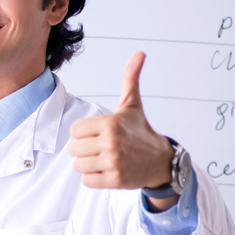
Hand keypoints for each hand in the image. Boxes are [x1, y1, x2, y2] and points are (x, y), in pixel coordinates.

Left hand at [69, 52, 174, 198]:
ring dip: (89, 165)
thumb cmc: (140, 132)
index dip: (85, 133)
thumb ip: (130, 79)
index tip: (100, 133)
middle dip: (86, 150)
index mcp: (110, 123)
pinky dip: (94, 178)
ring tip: (105, 159)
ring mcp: (113, 163)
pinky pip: (87, 181)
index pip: (75, 130)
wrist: (161, 161)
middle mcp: (111, 143)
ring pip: (78, 166)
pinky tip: (108, 171)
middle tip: (103, 148)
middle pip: (74, 149)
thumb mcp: (132, 105)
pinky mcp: (114, 180)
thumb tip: (139, 53)